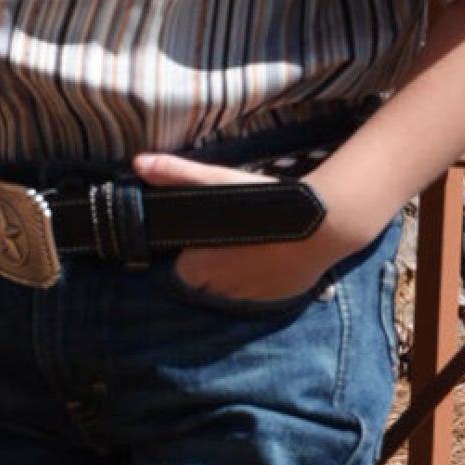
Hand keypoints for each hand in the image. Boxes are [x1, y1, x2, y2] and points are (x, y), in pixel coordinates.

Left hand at [133, 148, 368, 305]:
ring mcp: (248, 300)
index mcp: (197, 268)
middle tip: (229, 235)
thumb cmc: (268, 204)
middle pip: (204, 281)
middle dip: (212, 263)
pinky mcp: (276, 302)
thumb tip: (139, 163)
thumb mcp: (219, 182)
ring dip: (236, 273)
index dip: (189, 251)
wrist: (325, 225)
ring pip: (231, 289)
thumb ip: (177, 174)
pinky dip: (260, 280)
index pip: (179, 269)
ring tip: (252, 245)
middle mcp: (219, 291)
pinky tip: (270, 256)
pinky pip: (258, 294)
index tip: (202, 235)